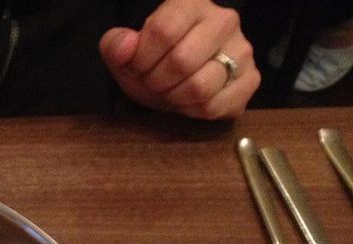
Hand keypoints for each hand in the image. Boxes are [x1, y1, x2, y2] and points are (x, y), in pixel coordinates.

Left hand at [99, 0, 259, 119]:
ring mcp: (242, 50)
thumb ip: (115, 45)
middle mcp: (224, 19)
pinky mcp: (251, 80)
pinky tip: (189, 101)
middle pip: (182, 61)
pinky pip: (215, 106)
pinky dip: (193, 111)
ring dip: (174, 98)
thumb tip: (124, 46)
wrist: (176, 82)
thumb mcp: (125, 54)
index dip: (141, 58)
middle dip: (157, 81)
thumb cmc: (153, 63)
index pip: (163, 30)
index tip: (136, 67)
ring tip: (170, 91)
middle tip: (153, 83)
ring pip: (200, 86)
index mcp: (191, 3)